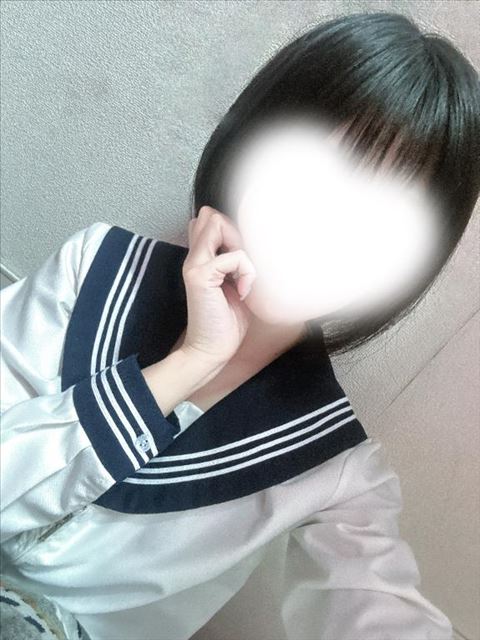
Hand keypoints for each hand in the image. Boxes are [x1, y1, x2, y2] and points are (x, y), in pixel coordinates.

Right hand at [179, 205, 256, 366]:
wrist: (212, 349)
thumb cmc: (226, 322)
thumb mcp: (236, 284)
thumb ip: (236, 263)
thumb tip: (249, 245)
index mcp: (200, 257)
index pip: (212, 220)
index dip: (234, 232)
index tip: (244, 262)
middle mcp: (194, 256)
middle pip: (217, 217)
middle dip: (241, 238)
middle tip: (245, 270)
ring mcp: (194, 264)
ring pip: (220, 226)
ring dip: (243, 252)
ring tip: (243, 279)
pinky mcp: (200, 275)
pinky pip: (234, 256)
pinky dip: (246, 272)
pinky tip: (242, 291)